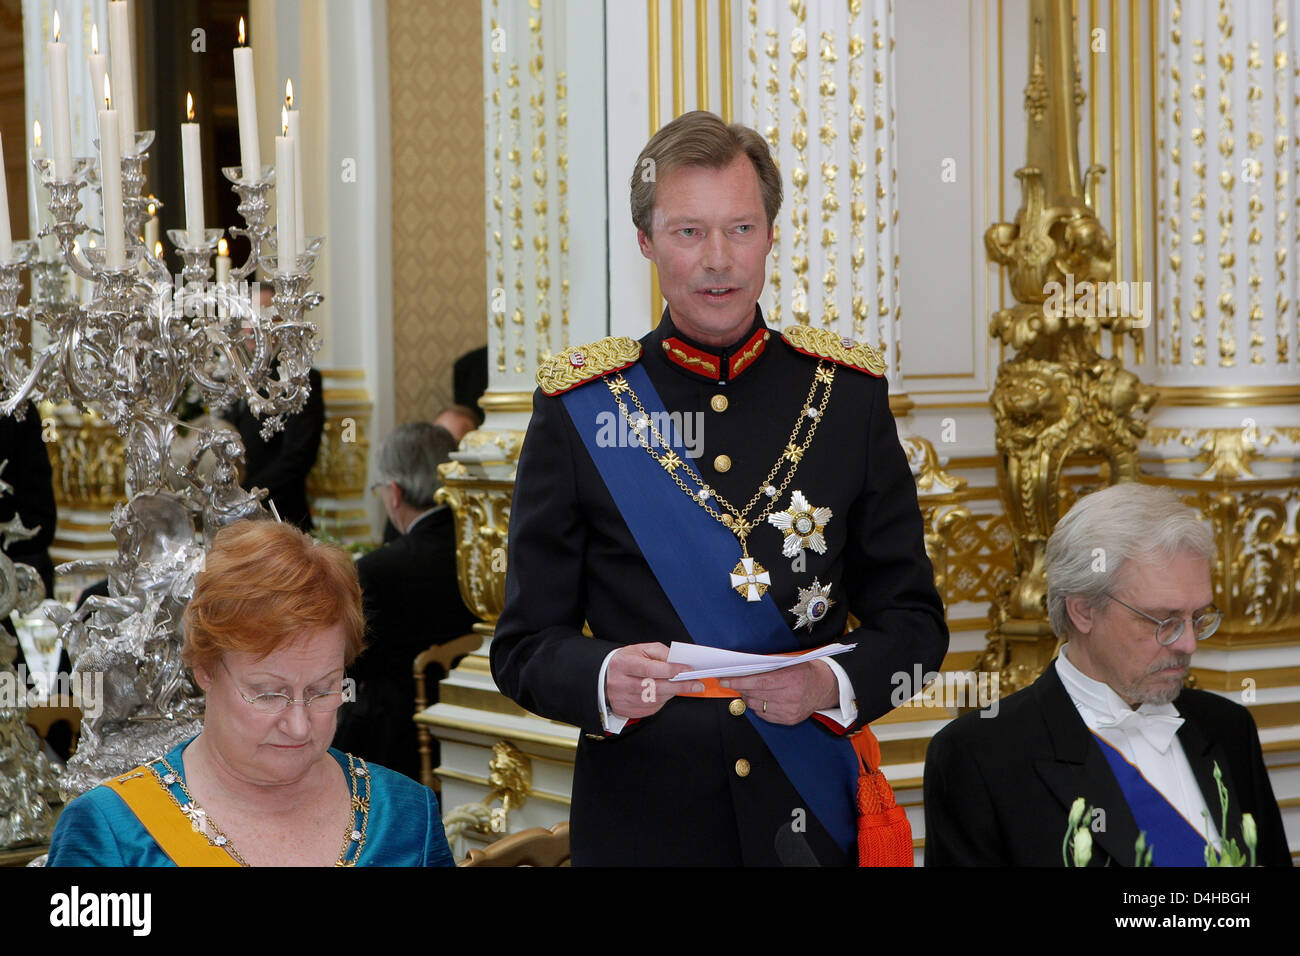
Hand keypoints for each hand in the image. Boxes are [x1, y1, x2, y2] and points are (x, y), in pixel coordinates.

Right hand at [605, 643, 701, 718]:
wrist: (602, 677)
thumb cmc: (625, 661)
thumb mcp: (640, 649)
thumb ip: (660, 652)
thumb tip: (679, 662)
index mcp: (623, 664)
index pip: (650, 668)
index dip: (671, 670)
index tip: (688, 670)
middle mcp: (621, 683)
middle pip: (655, 687)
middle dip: (680, 685)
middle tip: (697, 684)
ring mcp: (622, 699)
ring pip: (655, 699)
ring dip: (672, 693)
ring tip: (681, 686)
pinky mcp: (626, 711)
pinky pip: (651, 708)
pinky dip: (662, 701)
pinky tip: (665, 693)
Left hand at [721, 660, 838, 724]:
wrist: (827, 686)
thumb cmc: (807, 670)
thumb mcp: (790, 661)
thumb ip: (768, 666)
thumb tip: (743, 669)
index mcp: (792, 679)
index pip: (759, 682)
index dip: (739, 681)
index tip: (725, 679)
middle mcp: (791, 697)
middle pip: (755, 695)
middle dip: (740, 688)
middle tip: (731, 680)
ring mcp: (790, 711)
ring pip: (757, 706)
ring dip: (748, 697)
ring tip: (747, 689)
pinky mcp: (789, 720)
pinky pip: (764, 715)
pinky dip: (758, 706)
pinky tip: (760, 698)